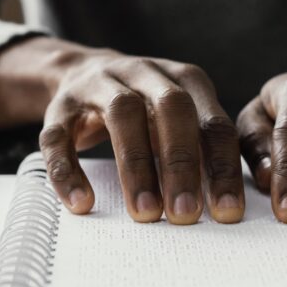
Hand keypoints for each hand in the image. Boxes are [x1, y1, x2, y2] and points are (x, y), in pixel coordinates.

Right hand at [0, 38, 244, 223]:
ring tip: (146, 213)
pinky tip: (82, 202)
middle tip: (185, 214)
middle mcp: (143, 72)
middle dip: (181, 164)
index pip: (212, 122)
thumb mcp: (179, 118)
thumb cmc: (145, 109)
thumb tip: (226, 208)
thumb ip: (202, 150)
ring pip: (121, 115)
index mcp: (183, 79)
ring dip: (136, 166)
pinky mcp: (60, 105)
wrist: (82, 71)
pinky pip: (60, 137)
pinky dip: (69, 171)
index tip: (226, 212)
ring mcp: (99, 84)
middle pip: (171, 108)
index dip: (221, 166)